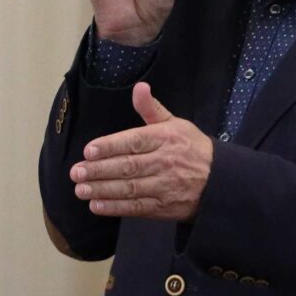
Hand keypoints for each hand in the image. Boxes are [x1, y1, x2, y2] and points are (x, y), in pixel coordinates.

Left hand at [72, 83, 212, 220]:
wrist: (219, 181)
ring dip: (103, 190)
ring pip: (129, 189)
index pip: (134, 141)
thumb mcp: (175, 123)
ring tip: (81, 189)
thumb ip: (151, 109)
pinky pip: (137, 208)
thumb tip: (139, 87)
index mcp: (165, 138)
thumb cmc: (192, 148)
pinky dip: (116, 208)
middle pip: (128, 167)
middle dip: (99, 170)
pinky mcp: (164, 207)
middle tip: (76, 173)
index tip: (89, 150)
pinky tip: (97, 206)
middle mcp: (164, 162)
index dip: (110, 146)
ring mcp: (165, 186)